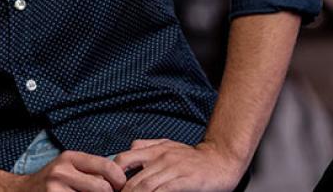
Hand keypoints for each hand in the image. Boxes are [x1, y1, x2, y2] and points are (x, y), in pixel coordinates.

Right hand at [12, 150, 127, 191]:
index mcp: (70, 158)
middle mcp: (62, 171)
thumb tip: (120, 178)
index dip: (119, 179)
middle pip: (102, 187)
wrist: (21, 191)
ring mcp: (55, 189)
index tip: (120, 186)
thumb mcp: (69, 167)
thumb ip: (91, 169)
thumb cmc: (51, 180)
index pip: (107, 166)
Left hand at [113, 139, 245, 191]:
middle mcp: (162, 158)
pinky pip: (163, 191)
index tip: (111, 189)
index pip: (124, 159)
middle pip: (133, 179)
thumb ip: (148, 146)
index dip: (113, 175)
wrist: (222, 159)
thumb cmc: (194, 157)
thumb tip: (130, 149)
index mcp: (155, 150)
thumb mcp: (169, 145)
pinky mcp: (185, 180)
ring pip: (145, 186)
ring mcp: (174, 169)